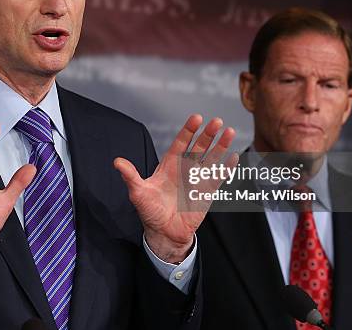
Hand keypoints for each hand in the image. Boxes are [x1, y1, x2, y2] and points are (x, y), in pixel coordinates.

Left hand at [114, 115, 236, 262]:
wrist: (164, 232)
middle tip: (216, 121)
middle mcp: (185, 169)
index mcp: (169, 165)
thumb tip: (117, 162)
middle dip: (208, 134)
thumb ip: (131, 176)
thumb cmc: (150, 211)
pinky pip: (218, 178)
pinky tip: (233, 157)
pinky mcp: (206, 192)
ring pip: (211, 159)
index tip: (196, 118)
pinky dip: (226, 168)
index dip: (188, 130)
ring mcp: (197, 179)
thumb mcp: (138, 192)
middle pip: (199, 147)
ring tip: (229, 132)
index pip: (181, 143)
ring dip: (220, 146)